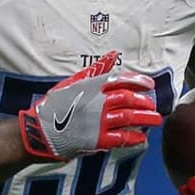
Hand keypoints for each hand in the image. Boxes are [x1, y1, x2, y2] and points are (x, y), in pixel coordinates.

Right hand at [19, 51, 162, 160]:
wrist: (38, 131)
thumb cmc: (54, 106)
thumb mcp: (72, 83)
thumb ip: (95, 70)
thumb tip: (113, 54)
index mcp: (91, 86)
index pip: (120, 80)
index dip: (138, 81)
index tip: (150, 85)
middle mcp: (95, 102)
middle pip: (127, 99)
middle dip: (144, 102)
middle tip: (153, 105)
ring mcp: (96, 121)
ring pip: (127, 117)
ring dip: (144, 118)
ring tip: (156, 120)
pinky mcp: (95, 139)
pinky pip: (119, 138)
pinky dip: (133, 137)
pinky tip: (142, 138)